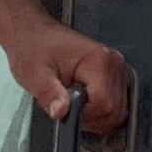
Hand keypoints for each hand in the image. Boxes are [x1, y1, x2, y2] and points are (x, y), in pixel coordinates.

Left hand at [7, 20, 134, 136]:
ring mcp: (116, 70)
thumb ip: (49, 93)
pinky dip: (99, 112)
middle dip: (89, 118)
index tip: (66, 106)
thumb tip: (61, 111)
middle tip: (67, 105)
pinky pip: (116, 106)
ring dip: (95, 117)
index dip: (84, 114)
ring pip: (117, 112)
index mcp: (98, 60)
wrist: (33, 33)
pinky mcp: (114, 76)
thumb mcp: (35, 74)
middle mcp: (113, 64)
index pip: (104, 104)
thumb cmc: (34, 48)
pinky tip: (83, 103)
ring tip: (73, 102)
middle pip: (114, 110)